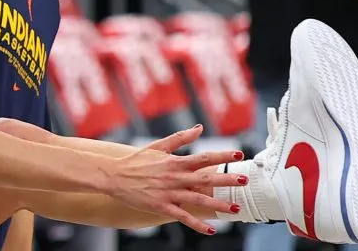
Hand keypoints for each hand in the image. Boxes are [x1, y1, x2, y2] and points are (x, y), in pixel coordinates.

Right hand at [110, 125, 245, 234]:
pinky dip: (197, 224)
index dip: (221, 155)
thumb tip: (199, 128)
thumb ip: (180, 138)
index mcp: (174, 161)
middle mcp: (174, 177)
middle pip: (205, 178)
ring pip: (197, 199)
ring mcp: (168, 193)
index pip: (203, 157)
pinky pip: (183, 216)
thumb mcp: (157, 146)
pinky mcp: (161, 206)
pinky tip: (211, 230)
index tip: (238, 154)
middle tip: (244, 180)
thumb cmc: (135, 161)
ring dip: (217, 204)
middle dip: (226, 179)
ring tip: (235, 208)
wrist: (113, 176)